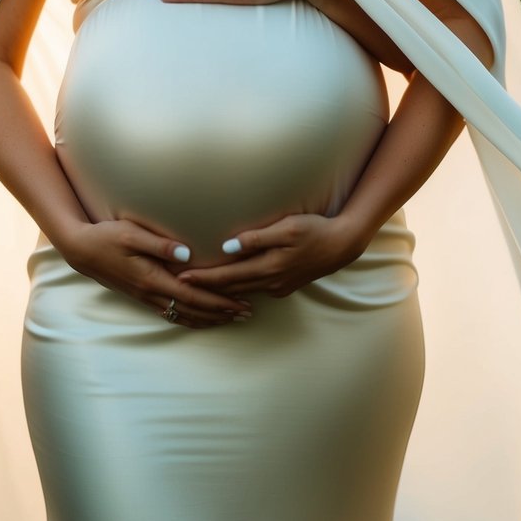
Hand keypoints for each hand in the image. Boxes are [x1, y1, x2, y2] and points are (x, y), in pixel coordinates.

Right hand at [61, 218, 251, 328]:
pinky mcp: (142, 296)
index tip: (241, 302)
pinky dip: (190, 318)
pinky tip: (200, 318)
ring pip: (183, 315)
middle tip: (246, 313)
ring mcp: (146, 297)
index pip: (193, 294)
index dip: (218, 301)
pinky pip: (171, 313)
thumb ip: (159, 243)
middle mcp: (151, 292)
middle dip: (221, 312)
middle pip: (193, 309)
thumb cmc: (107, 237)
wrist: (81, 250)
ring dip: (208, 318)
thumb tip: (187, 252)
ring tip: (231, 318)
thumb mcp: (132, 233)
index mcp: (152, 278)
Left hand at [176, 213, 364, 298]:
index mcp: (269, 268)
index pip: (227, 276)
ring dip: (219, 291)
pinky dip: (236, 290)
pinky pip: (253, 290)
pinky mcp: (284, 287)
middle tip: (179, 285)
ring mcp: (278, 287)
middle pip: (230, 288)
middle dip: (204, 287)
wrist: (342, 245)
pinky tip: (227, 287)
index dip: (203, 278)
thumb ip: (257, 238)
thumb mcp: (286, 228)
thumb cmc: (314, 230)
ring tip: (197, 288)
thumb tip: (228, 247)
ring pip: (241, 292)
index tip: (181, 278)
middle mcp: (271, 283)